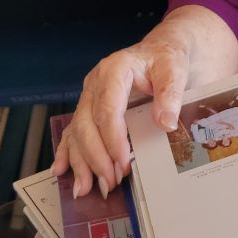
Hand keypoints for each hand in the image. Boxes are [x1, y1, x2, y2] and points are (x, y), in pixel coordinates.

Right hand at [49, 36, 188, 198]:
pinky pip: (73, 132)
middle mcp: (95, 84)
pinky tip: (62, 171)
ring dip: (81, 161)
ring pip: (77, 132)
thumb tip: (166, 123)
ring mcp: (89, 97)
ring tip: (87, 187)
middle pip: (87, 124)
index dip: (113, 140)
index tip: (123, 163)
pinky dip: (68, 153)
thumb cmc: (166, 59)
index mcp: (113, 70)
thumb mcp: (174, 70)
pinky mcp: (89, 109)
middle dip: (96, 157)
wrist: (161, 51)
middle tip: (110, 182)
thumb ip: (170, 94)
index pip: (108, 110)